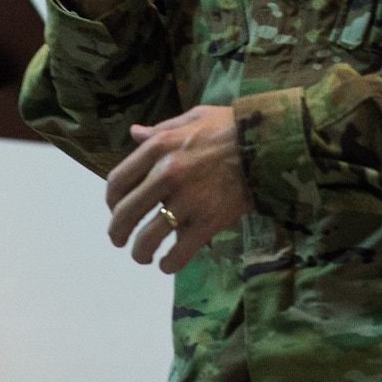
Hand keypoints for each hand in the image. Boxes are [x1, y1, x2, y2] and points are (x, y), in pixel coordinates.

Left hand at [105, 105, 253, 272]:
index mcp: (159, 147)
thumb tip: (134, 133)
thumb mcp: (194, 117)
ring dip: (139, 252)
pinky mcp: (208, 222)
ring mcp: (187, 200)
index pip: (117, 181)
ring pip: (147, 238)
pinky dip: (169, 264)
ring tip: (143, 256)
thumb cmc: (232, 127)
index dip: (111, 200)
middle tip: (120, 240)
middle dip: (117, 232)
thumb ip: (161, 129)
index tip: (115, 209)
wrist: (270, 144)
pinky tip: (168, 264)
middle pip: (125, 213)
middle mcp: (166, 174)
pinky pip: (179, 253)